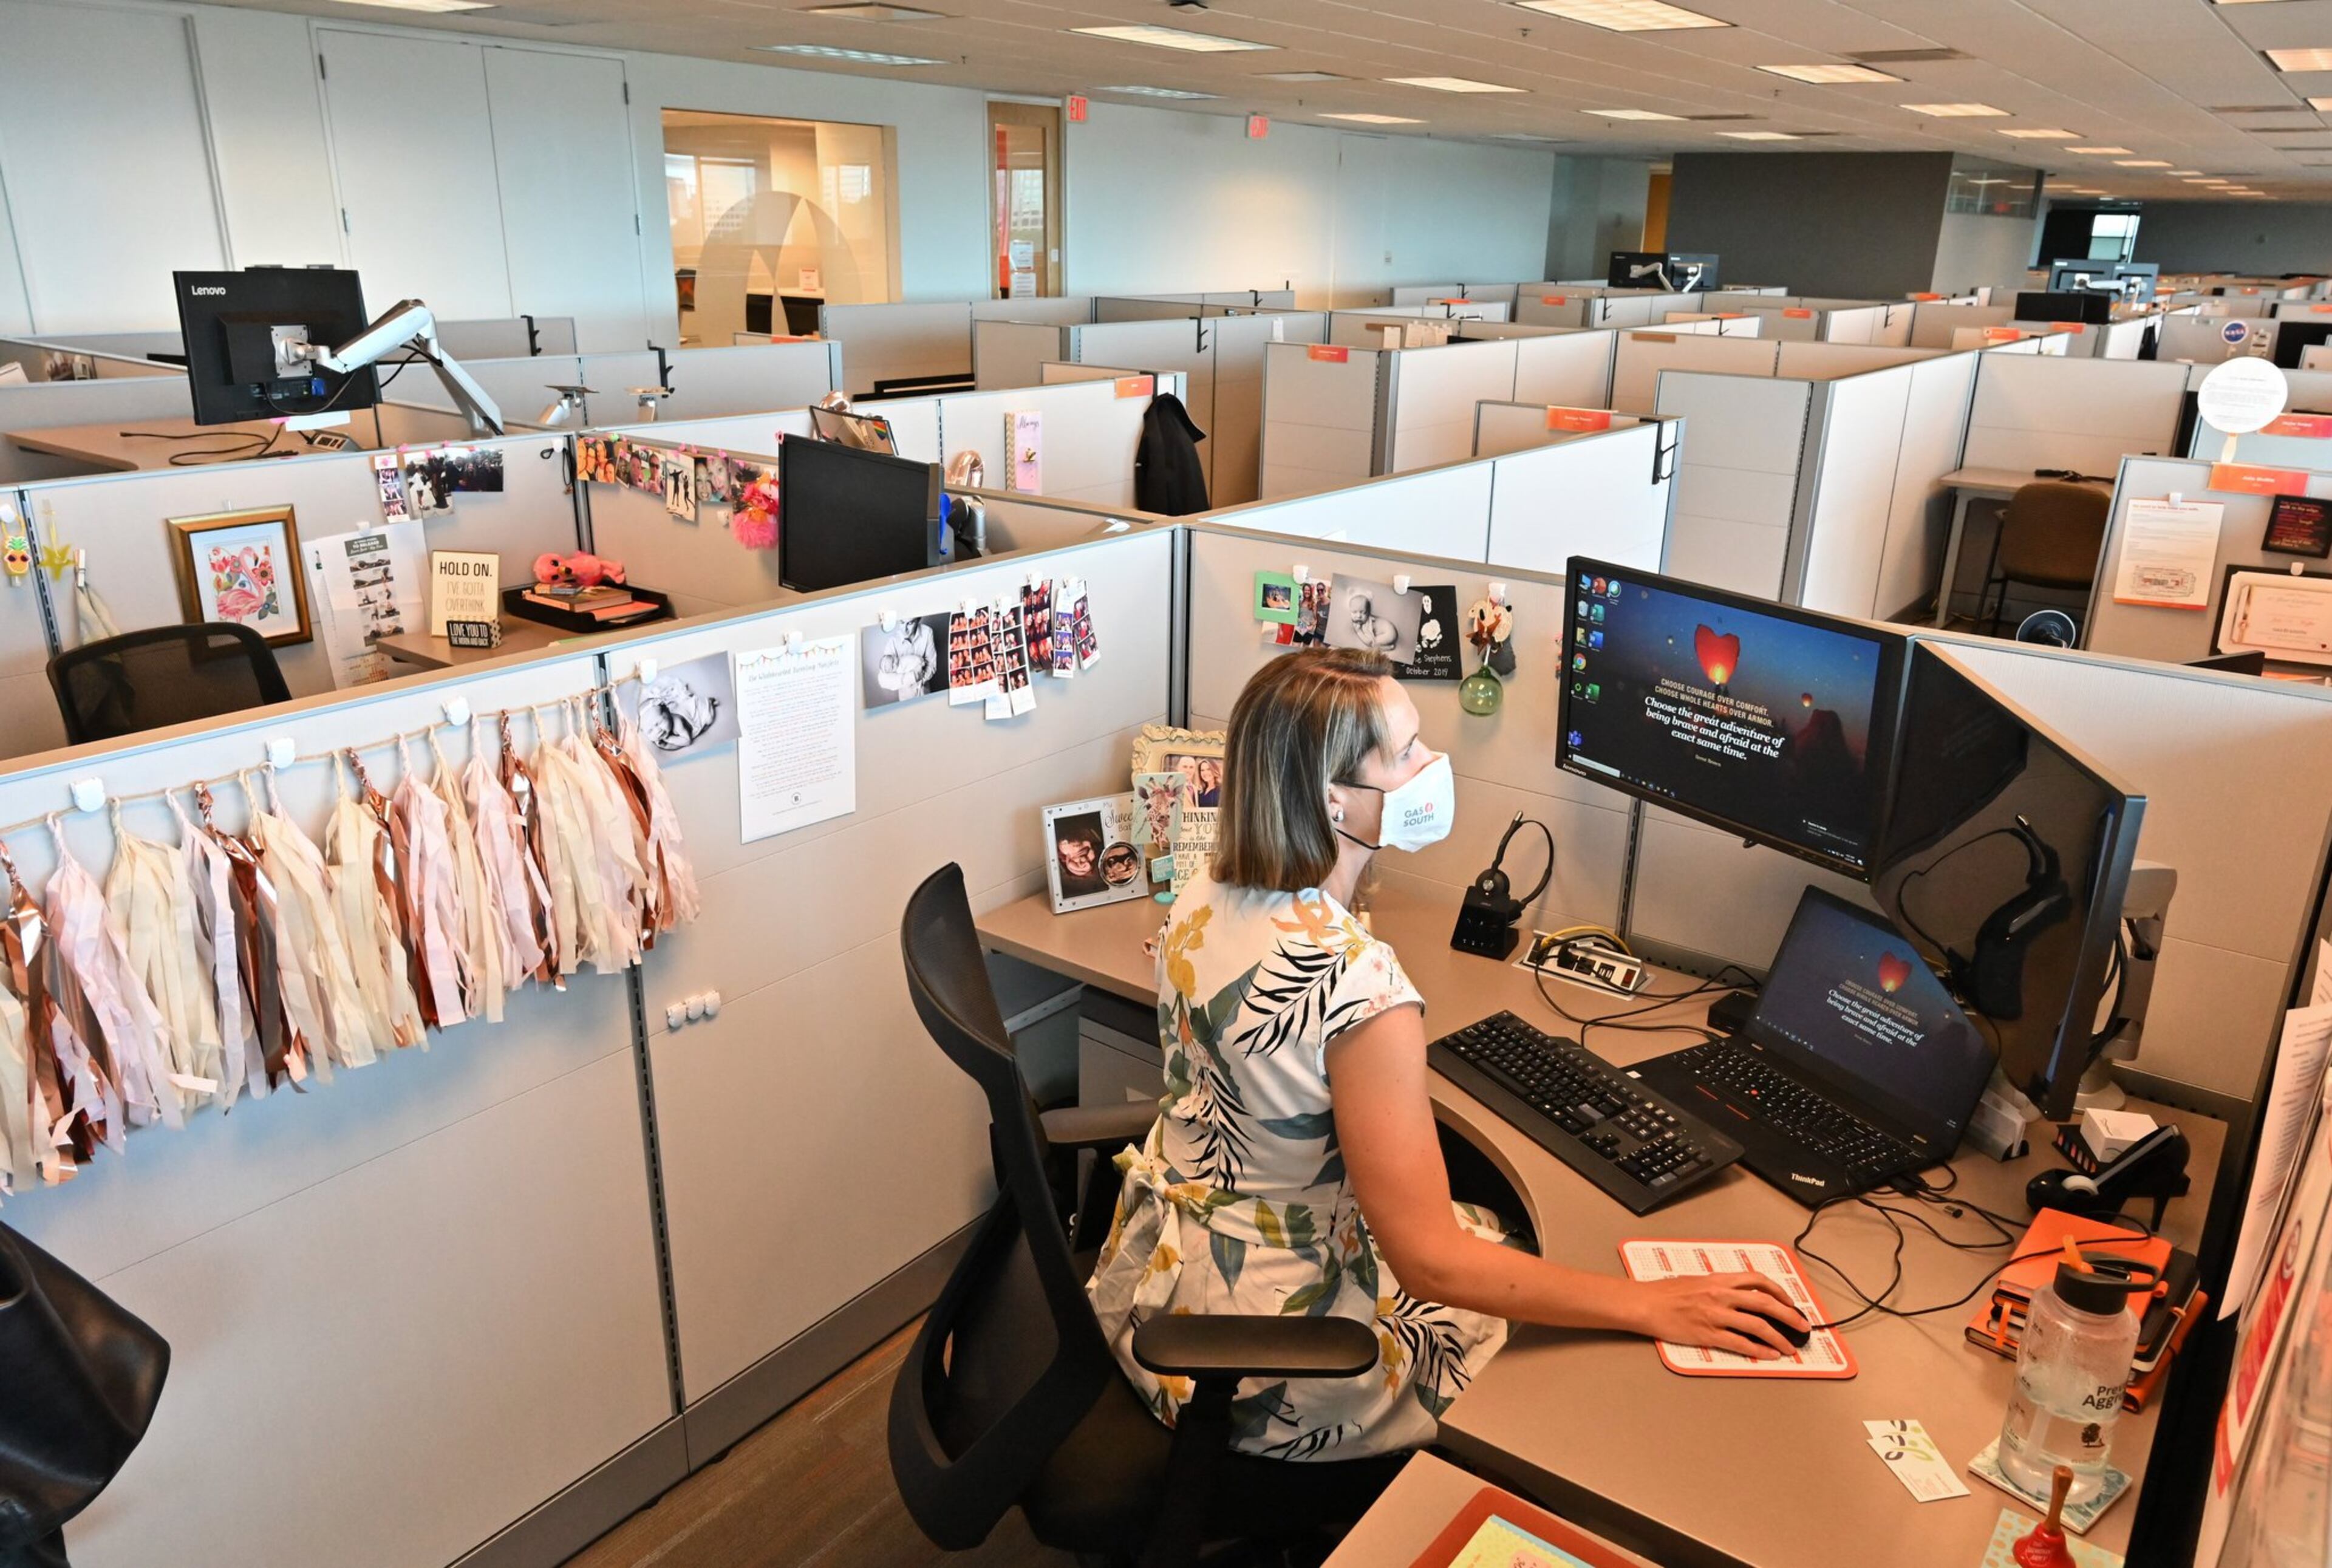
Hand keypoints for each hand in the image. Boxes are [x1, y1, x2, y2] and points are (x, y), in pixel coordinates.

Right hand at [1628, 1272, 1807, 1358]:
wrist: (1646, 1304)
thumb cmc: (1665, 1292)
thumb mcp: (1696, 1280)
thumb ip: (1719, 1286)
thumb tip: (1738, 1294)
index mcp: (1719, 1280)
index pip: (1757, 1281)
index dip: (1779, 1291)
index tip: (1790, 1301)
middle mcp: (1721, 1295)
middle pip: (1765, 1304)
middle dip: (1789, 1315)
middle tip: (1803, 1325)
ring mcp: (1716, 1316)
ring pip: (1757, 1326)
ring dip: (1779, 1337)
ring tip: (1790, 1347)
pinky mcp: (1708, 1334)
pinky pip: (1740, 1343)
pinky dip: (1759, 1350)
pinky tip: (1770, 1355)